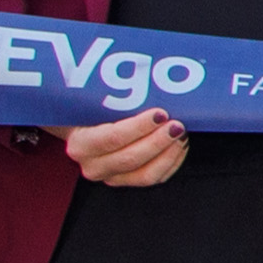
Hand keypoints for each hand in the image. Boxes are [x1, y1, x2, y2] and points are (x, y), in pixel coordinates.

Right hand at [57, 106, 191, 188]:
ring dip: (168, 153)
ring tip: (181, 134)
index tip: (160, 114)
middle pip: (131, 158)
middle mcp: (93, 166)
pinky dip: (171, 162)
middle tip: (177, 125)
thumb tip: (145, 80)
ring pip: (146, 174)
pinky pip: (155, 178)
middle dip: (158, 141)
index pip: (113, 138)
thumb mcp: (95, 103)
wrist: (84, 130)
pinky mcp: (128, 182)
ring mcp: (111, 177)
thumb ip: (114, 97)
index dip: (140, 127)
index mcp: (81, 145)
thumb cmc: (92, 112)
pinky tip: (179, 145)